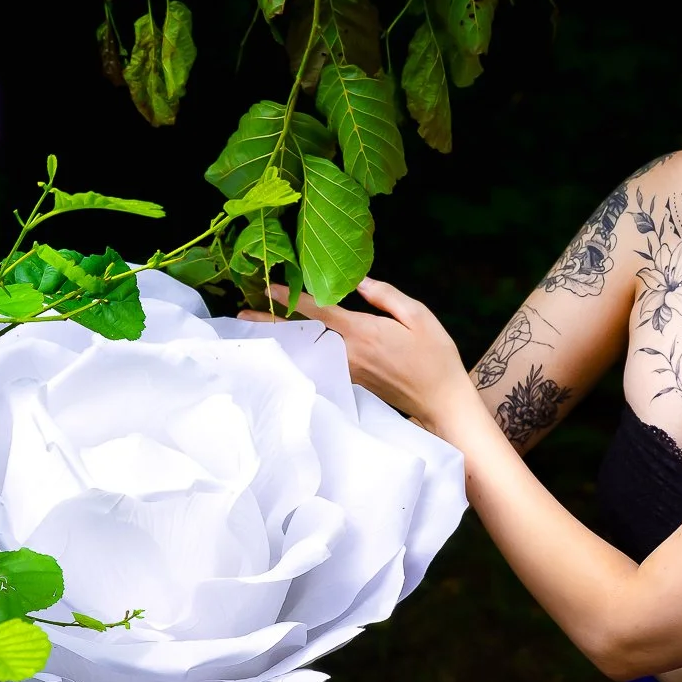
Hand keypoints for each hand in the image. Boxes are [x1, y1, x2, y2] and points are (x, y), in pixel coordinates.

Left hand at [241, 278, 479, 433]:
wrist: (442, 401)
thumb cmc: (435, 356)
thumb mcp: (417, 315)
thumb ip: (385, 295)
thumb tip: (358, 280)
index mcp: (362, 332)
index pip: (317, 311)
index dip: (289, 298)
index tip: (265, 287)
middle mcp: (348, 354)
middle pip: (301, 335)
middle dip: (270, 324)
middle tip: (239, 315)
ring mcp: (348, 372)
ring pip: (307, 350)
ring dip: (282, 339)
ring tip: (256, 331)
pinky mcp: (352, 383)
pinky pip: (320, 364)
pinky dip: (302, 354)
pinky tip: (290, 349)